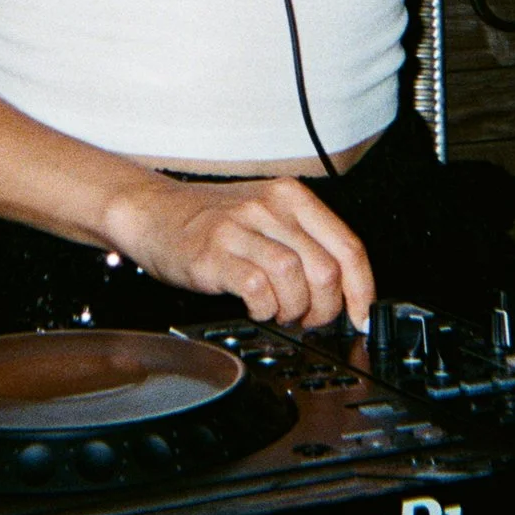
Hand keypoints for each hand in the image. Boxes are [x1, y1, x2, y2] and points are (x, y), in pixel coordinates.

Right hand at [104, 176, 374, 330]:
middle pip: (326, 269)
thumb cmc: (209, 219)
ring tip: (279, 312)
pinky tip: (256, 307)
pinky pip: (257, 289)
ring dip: (293, 310)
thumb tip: (343, 289)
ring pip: (296, 279)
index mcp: (291, 197)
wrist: (152, 211)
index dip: (362, 289)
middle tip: (308, 318)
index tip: (361, 315)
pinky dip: (264, 308)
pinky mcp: (214, 253)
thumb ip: (303, 242)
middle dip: (324, 308)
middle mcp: (270, 207)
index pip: (348, 246)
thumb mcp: (266, 215)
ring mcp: (241, 228)